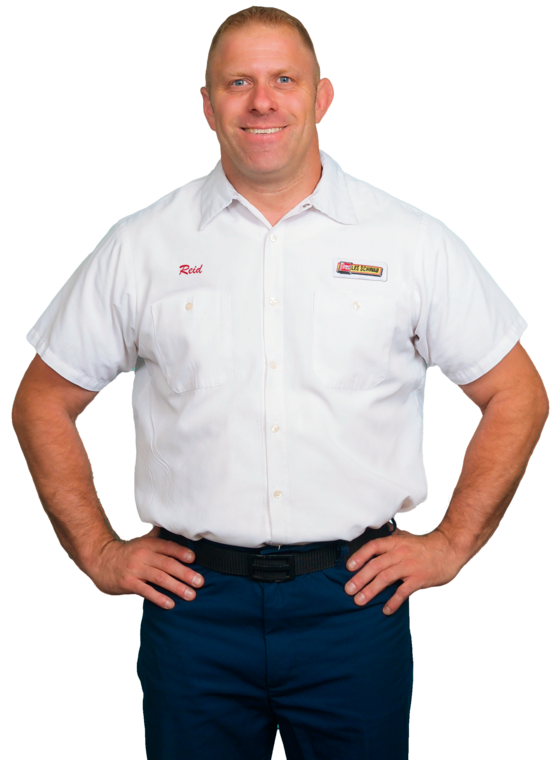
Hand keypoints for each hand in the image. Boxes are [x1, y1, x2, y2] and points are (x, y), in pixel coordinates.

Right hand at [89, 527, 203, 609]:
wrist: (101, 560)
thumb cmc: (128, 552)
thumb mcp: (142, 542)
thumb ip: (159, 537)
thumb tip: (177, 527)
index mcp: (149, 544)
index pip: (168, 547)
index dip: (181, 552)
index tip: (194, 558)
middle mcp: (143, 555)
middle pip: (167, 564)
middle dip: (185, 573)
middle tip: (200, 582)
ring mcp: (136, 569)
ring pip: (160, 578)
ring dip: (177, 587)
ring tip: (191, 595)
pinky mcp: (128, 583)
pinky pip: (146, 591)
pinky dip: (159, 598)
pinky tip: (171, 604)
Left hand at [344, 527, 465, 613]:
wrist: (449, 549)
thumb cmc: (425, 547)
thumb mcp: (405, 540)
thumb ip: (390, 545)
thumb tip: (371, 553)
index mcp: (395, 543)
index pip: (373, 547)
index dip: (360, 556)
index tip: (348, 567)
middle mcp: (400, 553)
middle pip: (375, 565)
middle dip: (360, 578)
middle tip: (348, 590)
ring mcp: (410, 566)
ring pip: (386, 578)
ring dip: (371, 590)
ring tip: (359, 601)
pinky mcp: (419, 579)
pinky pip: (403, 591)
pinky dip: (393, 601)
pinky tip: (385, 610)